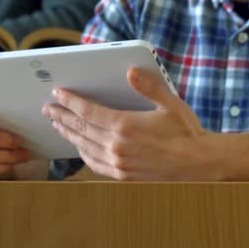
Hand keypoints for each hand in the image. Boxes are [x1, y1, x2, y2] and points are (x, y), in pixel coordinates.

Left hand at [42, 67, 229, 180]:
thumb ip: (148, 86)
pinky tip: (78, 147)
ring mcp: (118, 163)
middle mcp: (117, 146)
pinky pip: (94, 164)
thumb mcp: (170, 103)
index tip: (57, 93)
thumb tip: (130, 71)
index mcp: (125, 125)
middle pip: (80, 128)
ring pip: (84, 146)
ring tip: (57, 124)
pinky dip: (82, 153)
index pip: (87, 111)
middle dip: (61, 116)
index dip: (70, 101)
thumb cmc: (186, 133)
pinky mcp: (122, 175)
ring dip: (68, 134)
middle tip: (47, 108)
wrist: (200, 165)